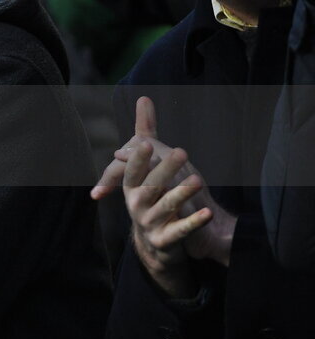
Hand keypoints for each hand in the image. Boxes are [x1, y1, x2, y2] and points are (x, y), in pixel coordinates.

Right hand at [98, 97, 237, 296]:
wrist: (160, 241)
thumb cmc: (155, 194)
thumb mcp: (150, 165)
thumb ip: (146, 131)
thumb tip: (143, 98)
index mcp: (131, 185)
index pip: (131, 169)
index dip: (137, 158)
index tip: (147, 144)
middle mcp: (136, 204)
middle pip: (149, 185)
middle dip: (164, 169)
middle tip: (181, 151)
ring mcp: (149, 223)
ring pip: (165, 207)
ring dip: (180, 193)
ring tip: (198, 180)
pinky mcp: (164, 241)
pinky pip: (180, 231)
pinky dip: (193, 222)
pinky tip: (208, 214)